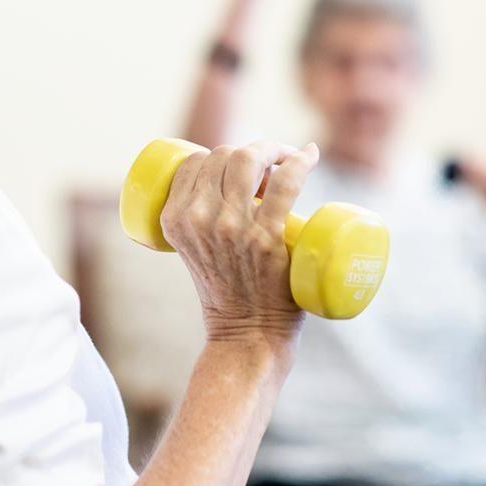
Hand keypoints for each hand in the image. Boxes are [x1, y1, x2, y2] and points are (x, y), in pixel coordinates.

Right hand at [160, 141, 319, 353]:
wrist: (247, 336)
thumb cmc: (228, 292)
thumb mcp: (194, 250)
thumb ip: (199, 220)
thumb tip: (229, 184)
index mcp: (175, 219)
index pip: (195, 162)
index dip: (221, 156)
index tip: (244, 170)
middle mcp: (199, 219)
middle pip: (224, 155)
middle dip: (250, 151)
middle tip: (271, 168)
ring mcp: (232, 228)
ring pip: (249, 159)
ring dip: (273, 149)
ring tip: (288, 161)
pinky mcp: (266, 238)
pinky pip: (285, 182)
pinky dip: (300, 162)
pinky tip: (309, 155)